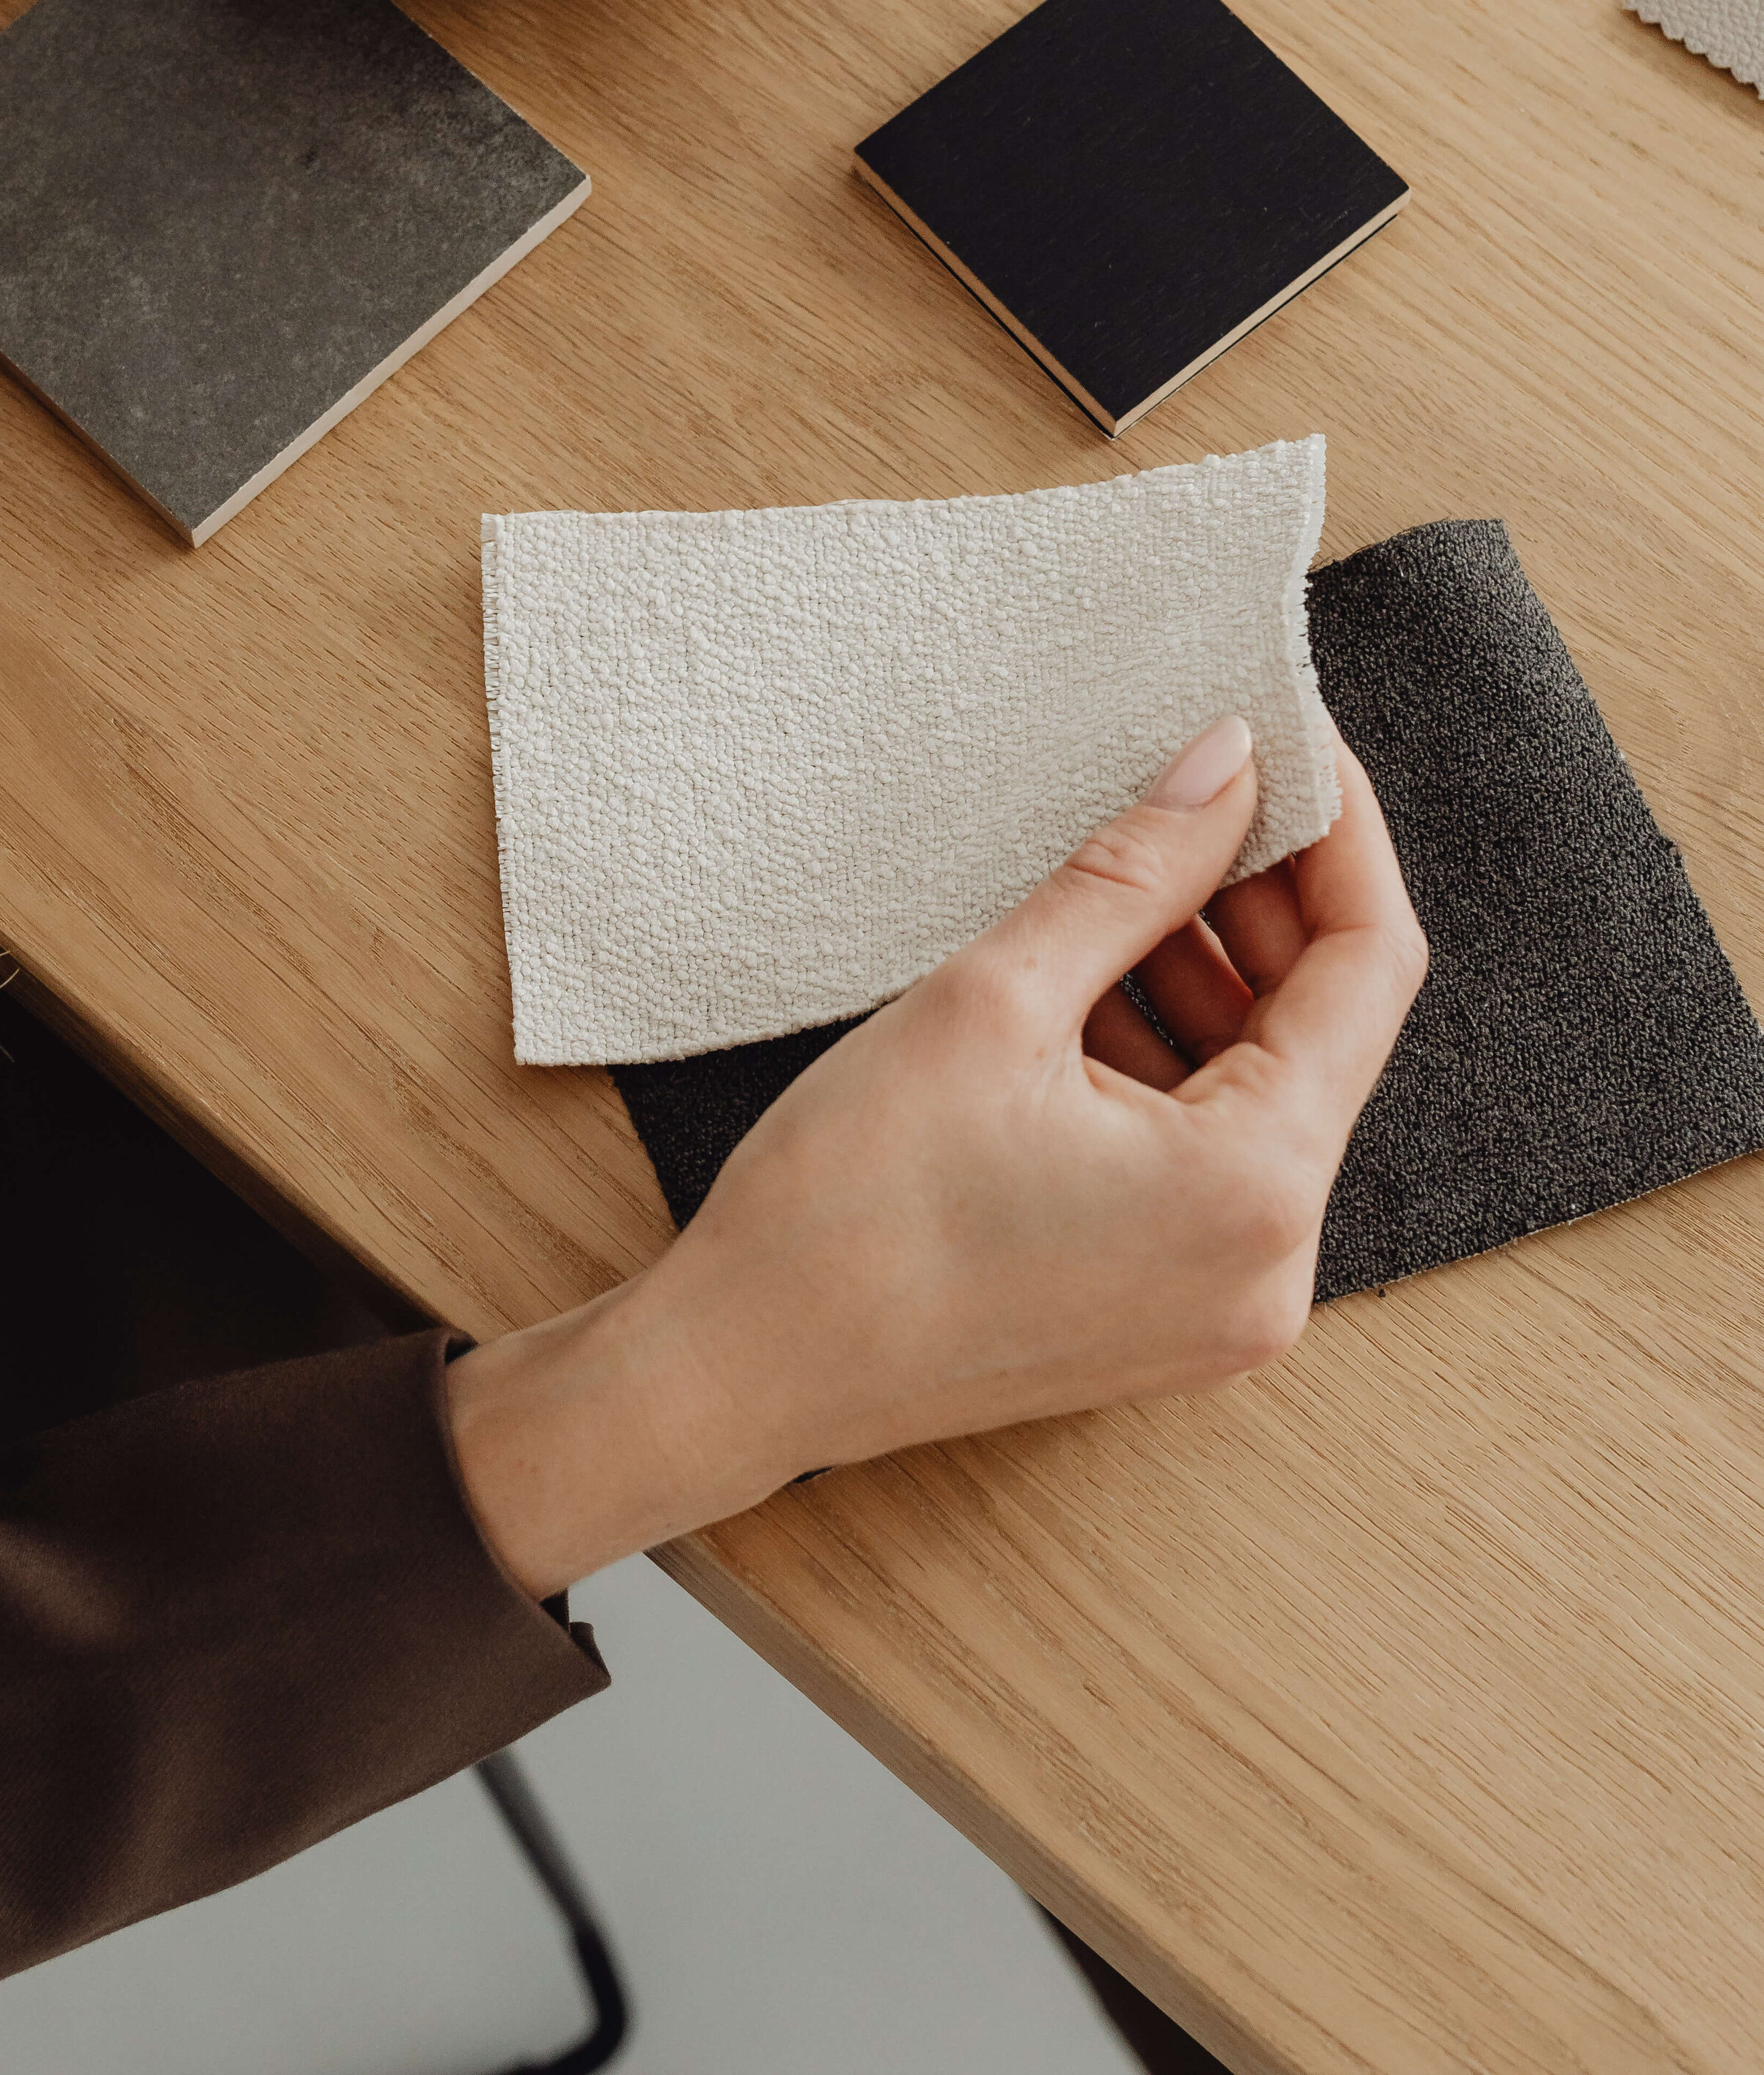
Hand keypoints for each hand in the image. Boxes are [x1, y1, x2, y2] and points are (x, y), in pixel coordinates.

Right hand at [447, 718, 1425, 1597]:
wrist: (742, 1368)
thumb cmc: (851, 1202)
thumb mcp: (994, 998)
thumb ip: (1133, 874)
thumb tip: (1228, 769)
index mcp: (1254, 1190)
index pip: (1370, 969)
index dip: (1338, 837)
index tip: (1292, 745)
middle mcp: (1271, 1267)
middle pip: (1325, 1032)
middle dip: (1265, 901)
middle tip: (1194, 789)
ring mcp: (1223, 1305)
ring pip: (1263, 1092)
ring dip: (1205, 976)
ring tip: (1118, 880)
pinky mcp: (1164, 1313)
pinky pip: (1209, 1157)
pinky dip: (1167, 1060)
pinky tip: (1086, 985)